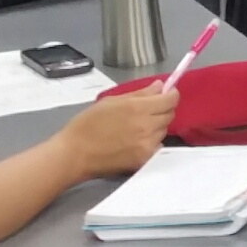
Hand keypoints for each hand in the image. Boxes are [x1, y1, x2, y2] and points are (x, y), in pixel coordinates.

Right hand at [61, 86, 177, 178]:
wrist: (75, 154)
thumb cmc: (87, 124)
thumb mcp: (111, 101)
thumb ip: (139, 94)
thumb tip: (160, 86)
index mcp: (138, 108)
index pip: (170, 100)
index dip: (171, 95)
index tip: (167, 93)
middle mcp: (147, 126)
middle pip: (169, 115)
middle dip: (162, 110)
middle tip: (147, 110)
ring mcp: (147, 145)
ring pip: (164, 131)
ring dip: (156, 126)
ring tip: (137, 127)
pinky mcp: (144, 159)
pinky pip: (157, 146)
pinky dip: (152, 142)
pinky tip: (136, 141)